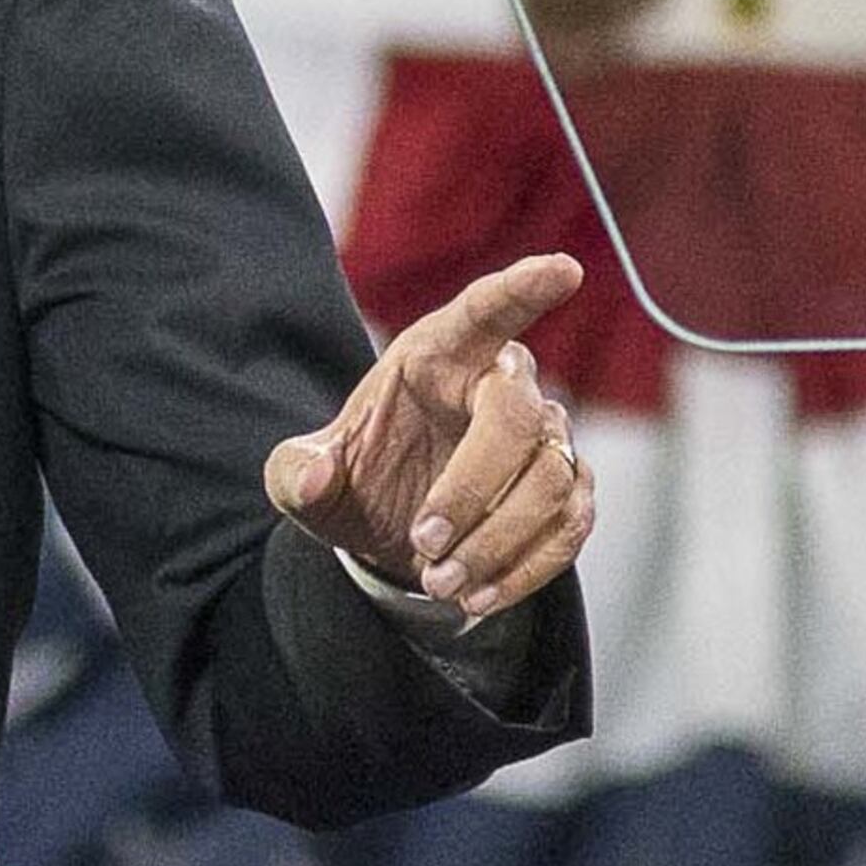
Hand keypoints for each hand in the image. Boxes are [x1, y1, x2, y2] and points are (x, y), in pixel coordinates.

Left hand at [267, 254, 593, 620]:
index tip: (562, 269)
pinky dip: (527, 569)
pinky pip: (571, 526)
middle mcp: (501, 384)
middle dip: (473, 488)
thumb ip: (295, 471)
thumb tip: (316, 473)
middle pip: (518, 418)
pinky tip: (478, 596)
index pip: (486, 310)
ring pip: (551, 480)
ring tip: (439, 584)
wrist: (389, 529)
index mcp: (439, 354)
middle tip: (423, 545)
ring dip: (497, 542)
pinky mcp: (567, 491)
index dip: (522, 289)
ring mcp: (544, 437)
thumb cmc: (356, 476)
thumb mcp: (302, 478)